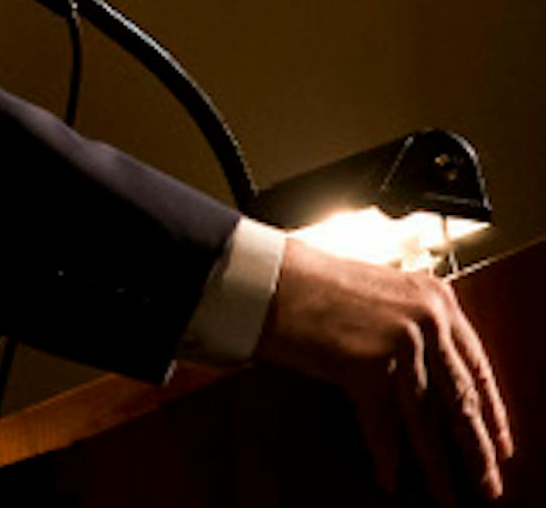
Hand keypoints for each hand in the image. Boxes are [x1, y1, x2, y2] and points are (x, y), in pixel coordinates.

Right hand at [255, 237, 513, 504]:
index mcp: (435, 298)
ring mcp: (400, 342)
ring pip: (427, 420)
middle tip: (487, 482)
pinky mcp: (368, 365)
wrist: (264, 276)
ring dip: (436, 463)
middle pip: (460, 399)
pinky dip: (386, 455)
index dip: (491, 411)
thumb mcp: (379, 298)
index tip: (499, 442)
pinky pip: (383, 425)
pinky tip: (389, 475)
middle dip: (474, 449)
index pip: (476, 365)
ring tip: (445, 493)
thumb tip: (427, 383)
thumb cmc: (308, 283)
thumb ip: (411, 329)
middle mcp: (426, 318)